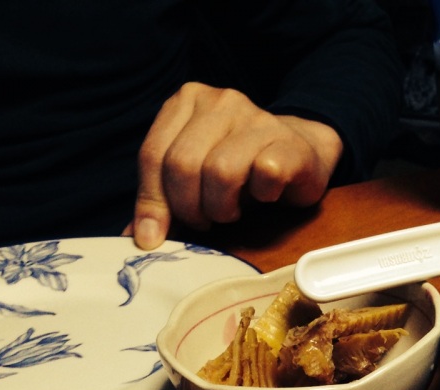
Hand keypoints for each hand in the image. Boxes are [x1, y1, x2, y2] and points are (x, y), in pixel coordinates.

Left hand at [127, 82, 343, 249]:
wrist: (302, 151)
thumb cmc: (243, 166)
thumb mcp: (196, 175)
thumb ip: (165, 196)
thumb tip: (137, 236)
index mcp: (185, 101)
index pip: (153, 154)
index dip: (151, 202)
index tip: (153, 238)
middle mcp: (219, 101)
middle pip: (183, 165)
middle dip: (189, 207)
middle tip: (204, 221)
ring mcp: (256, 117)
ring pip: (221, 172)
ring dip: (223, 206)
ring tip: (232, 211)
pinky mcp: (288, 141)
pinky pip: (264, 175)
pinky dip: (261, 196)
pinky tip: (265, 195)